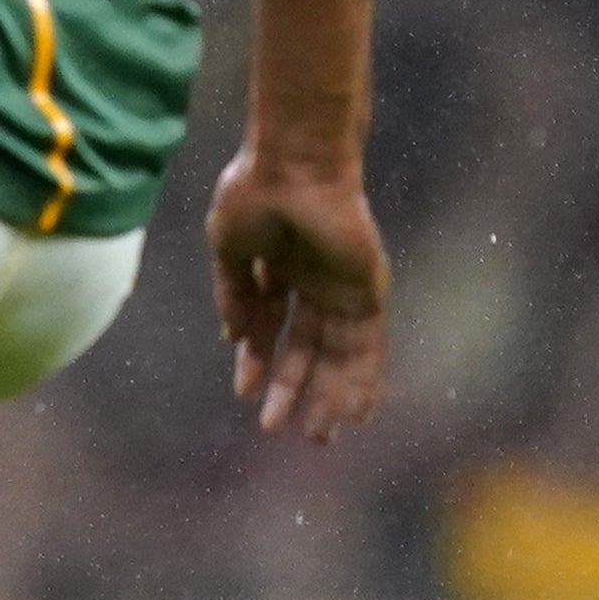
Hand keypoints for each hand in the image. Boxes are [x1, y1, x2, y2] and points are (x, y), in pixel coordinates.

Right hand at [206, 152, 388, 443]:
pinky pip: (368, 346)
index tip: (245, 391)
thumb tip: (232, 338)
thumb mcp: (230, 248)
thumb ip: (234, 293)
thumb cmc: (256, 191)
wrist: (294, 164)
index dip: (257, 360)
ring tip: (318, 435)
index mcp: (278, 268)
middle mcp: (314, 282)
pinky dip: (365, 380)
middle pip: (306, 347)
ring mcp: (342, 289)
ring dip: (328, 395)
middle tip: (278, 430)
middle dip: (292, 387)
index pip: (269, 325)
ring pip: (338, 354)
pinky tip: (358, 412)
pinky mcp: (367, 291)